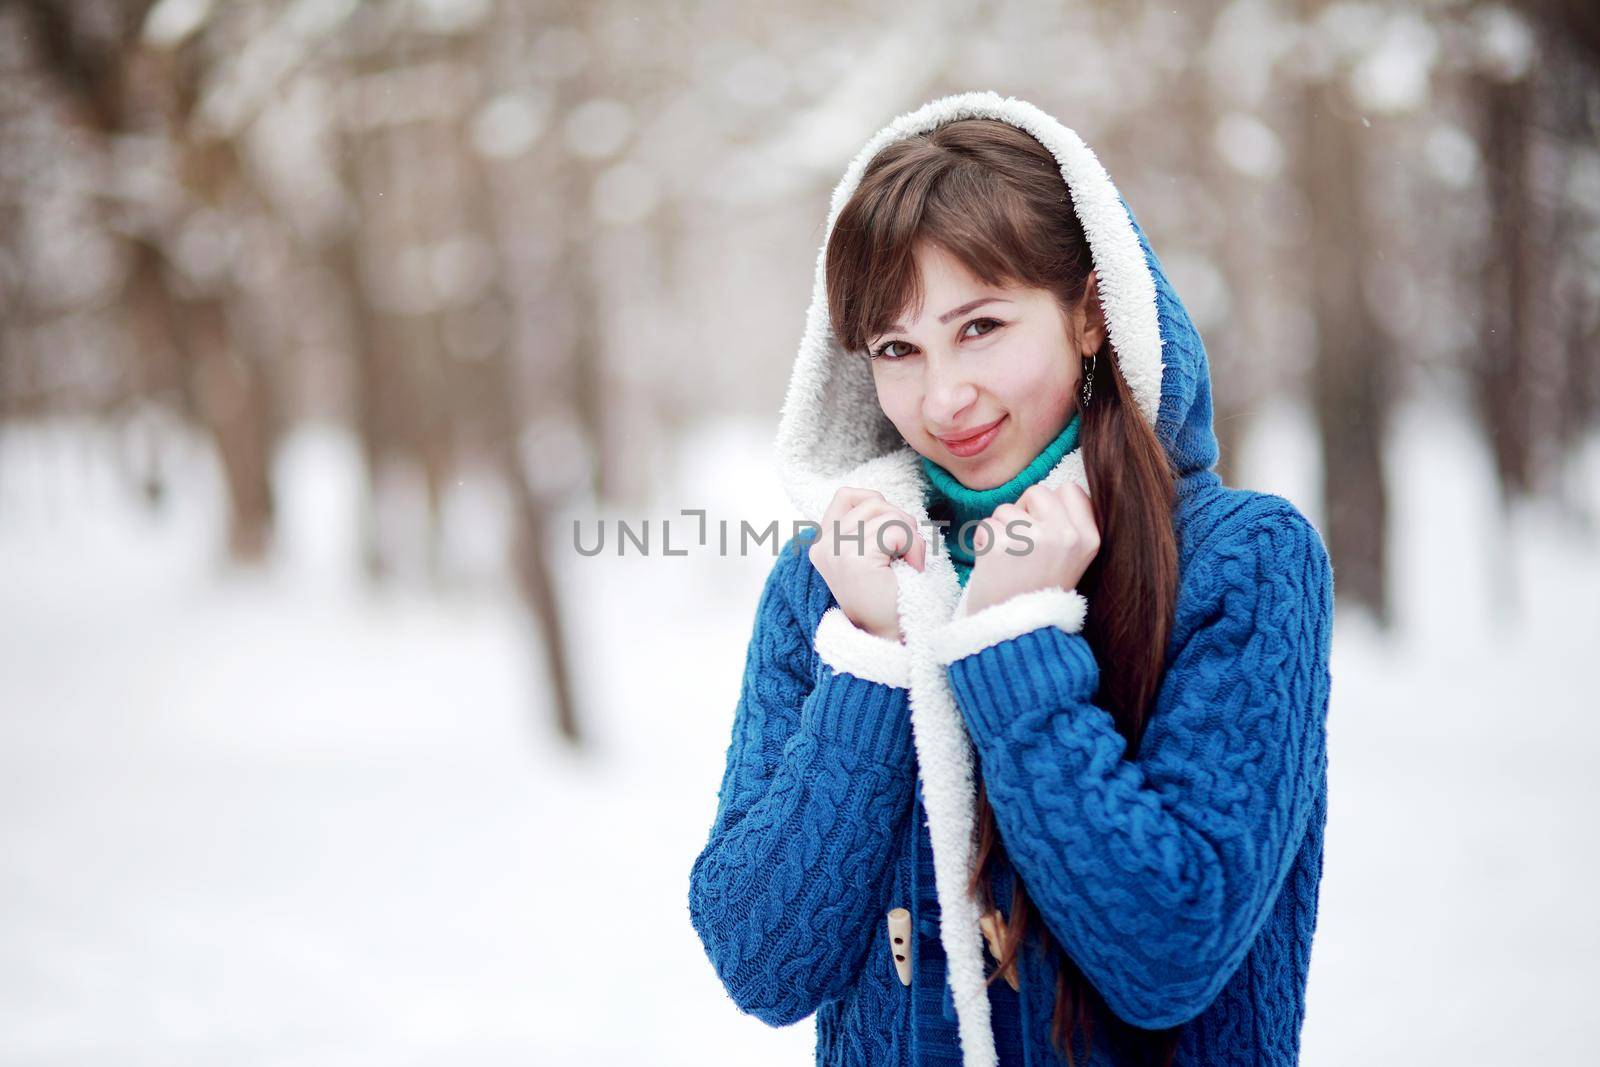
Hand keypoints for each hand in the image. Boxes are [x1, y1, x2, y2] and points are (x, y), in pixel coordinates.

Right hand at [808, 487, 926, 641]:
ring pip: (884, 511)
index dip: (877, 506)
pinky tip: (911, 568)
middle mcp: (822, 545)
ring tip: (908, 562)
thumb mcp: (871, 553)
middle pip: (870, 500)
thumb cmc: (888, 597)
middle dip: (899, 521)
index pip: (847, 495)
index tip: (890, 540)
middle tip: (905, 555)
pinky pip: (894, 529)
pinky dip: (912, 546)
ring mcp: (834, 550)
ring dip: (908, 534)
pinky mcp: (853, 558)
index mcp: (822, 544)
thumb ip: (867, 526)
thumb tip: (880, 499)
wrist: (891, 638)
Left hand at [961, 481, 1098, 617]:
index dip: (1050, 506)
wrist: (1016, 633)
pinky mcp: (1001, 545)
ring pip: (1006, 508)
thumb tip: (1053, 491)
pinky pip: (985, 525)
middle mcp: (1066, 536)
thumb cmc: (1039, 592)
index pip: (1070, 489)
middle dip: (1024, 512)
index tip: (1045, 531)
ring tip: (1010, 562)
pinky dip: (983, 543)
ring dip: (1002, 530)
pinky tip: (994, 566)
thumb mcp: (1072, 559)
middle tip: (1024, 548)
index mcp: (1088, 538)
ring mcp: (1034, 539)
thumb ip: (1068, 524)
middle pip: (1037, 492)